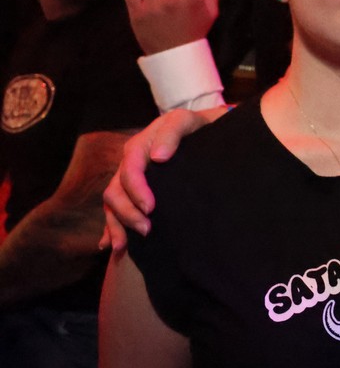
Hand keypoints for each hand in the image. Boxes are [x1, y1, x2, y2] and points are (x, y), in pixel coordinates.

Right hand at [100, 108, 219, 250]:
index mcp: (138, 146)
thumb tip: (158, 157)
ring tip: (124, 246)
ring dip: (117, 224)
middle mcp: (129, 164)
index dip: (136, 191)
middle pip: (116, 191)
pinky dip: (111, 228)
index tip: (150, 208)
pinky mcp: (134, 190)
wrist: (200, 130)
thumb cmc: (194, 127)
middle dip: (127, 213)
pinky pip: (116, 210)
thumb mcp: (184, 122)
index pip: (130, 171)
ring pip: (112, 203)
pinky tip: (111, 245)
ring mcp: (129, 178)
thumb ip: (171, 133)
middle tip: (146, 229)